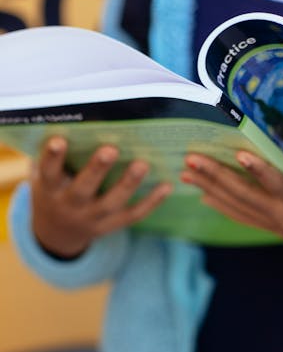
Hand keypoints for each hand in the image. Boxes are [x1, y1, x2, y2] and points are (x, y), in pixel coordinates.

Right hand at [31, 136, 171, 257]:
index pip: (48, 173)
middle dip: (96, 170)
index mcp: (50, 189)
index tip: (59, 140)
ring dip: (128, 184)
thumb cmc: (55, 189)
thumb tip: (79, 119)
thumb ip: (58, 156)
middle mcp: (69, 206)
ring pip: (111, 203)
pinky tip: (166, 186)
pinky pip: (133, 215)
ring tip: (142, 164)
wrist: (58, 231)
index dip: (52, 157)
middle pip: (82, 190)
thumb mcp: (48, 176)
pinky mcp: (111, 225)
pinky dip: (151, 202)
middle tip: (110, 150)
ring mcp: (92, 218)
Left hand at [181, 126, 282, 275]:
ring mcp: (277, 226)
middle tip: (191, 159)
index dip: (257, 169)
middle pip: (245, 196)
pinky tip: (206, 196)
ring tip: (187, 175)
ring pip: (238, 207)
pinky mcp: (275, 230)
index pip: (276, 184)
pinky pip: (244, 219)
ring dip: (211, 190)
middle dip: (216, 176)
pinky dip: (223, 207)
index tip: (237, 153)